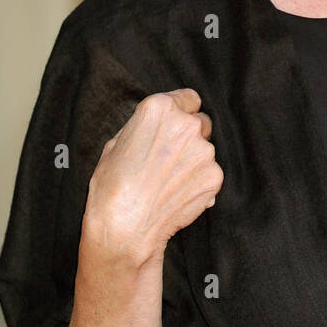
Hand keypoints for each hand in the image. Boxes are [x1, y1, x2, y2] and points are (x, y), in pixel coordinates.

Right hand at [82, 88, 223, 267]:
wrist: (124, 228)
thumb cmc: (111, 187)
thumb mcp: (116, 143)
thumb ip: (145, 127)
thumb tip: (158, 128)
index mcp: (159, 108)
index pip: (189, 98)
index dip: (182, 112)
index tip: (176, 127)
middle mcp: (186, 124)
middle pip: (200, 123)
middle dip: (188, 138)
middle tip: (169, 160)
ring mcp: (204, 151)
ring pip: (205, 151)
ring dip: (193, 162)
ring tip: (168, 183)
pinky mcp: (214, 177)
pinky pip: (210, 174)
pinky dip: (199, 183)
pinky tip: (177, 195)